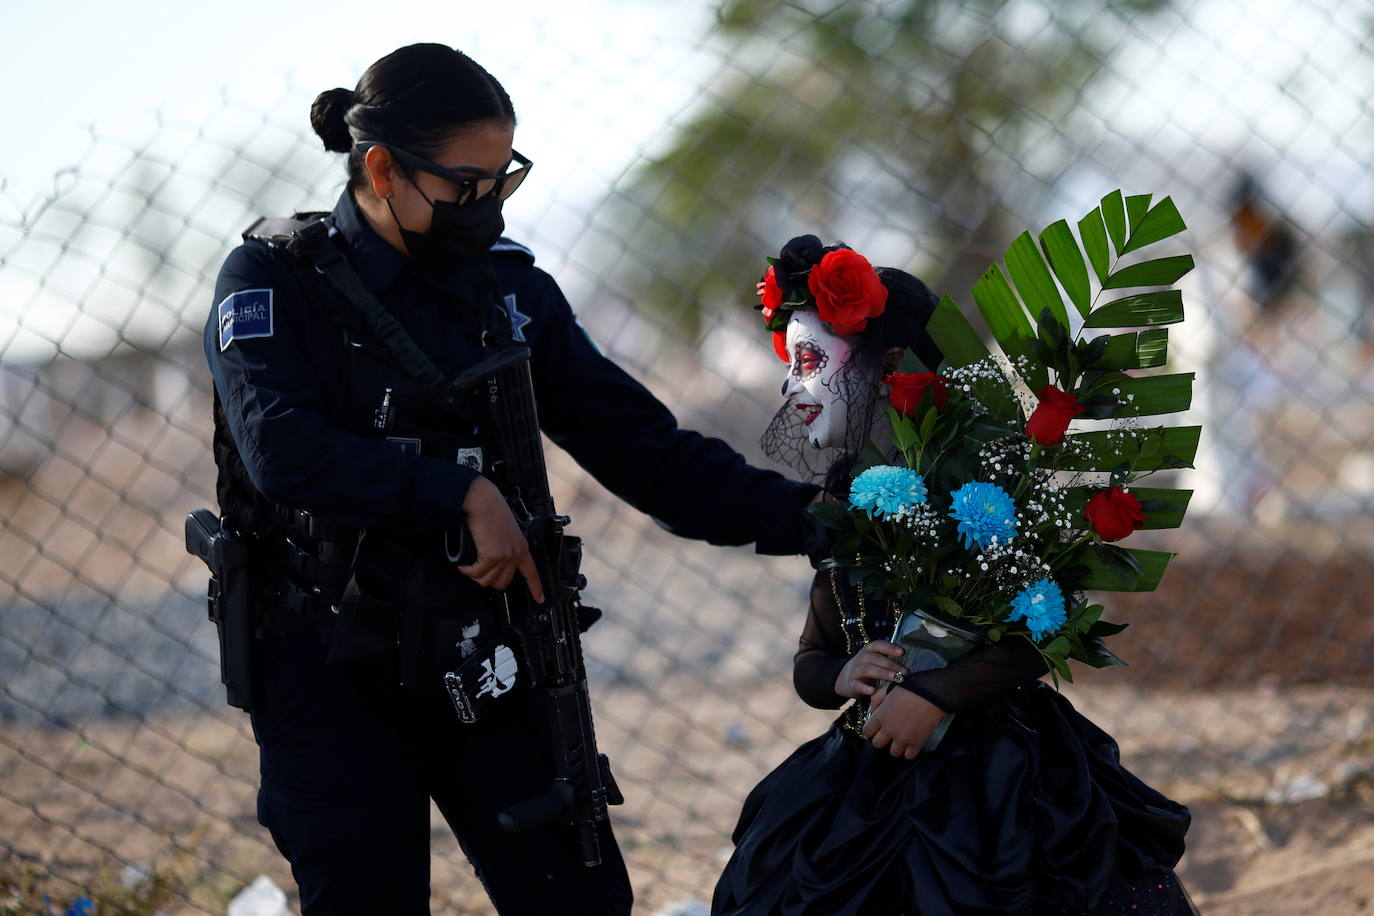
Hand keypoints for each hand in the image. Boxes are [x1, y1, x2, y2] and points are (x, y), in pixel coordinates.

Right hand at [456, 476, 544, 602]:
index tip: (540, 599)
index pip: (532, 573)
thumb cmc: (491, 510)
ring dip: (474, 576)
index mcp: (522, 547)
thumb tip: (492, 560)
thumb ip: (504, 546)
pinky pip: (476, 573)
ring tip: (468, 565)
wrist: (483, 501)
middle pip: (503, 583)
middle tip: (478, 571)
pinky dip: (467, 570)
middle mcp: (515, 553)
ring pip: (488, 581)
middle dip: (488, 580)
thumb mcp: (505, 531)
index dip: (536, 588)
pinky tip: (463, 564)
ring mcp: (504, 556)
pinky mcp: (492, 556)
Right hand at [834, 640, 905, 698]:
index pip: (877, 645)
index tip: (902, 652)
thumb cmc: (869, 669)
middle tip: (904, 672)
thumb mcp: (875, 661)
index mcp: (868, 651)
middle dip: (890, 664)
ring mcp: (854, 671)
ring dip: (882, 673)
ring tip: (895, 678)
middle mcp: (860, 659)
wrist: (845, 679)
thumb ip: (888, 659)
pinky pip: (857, 685)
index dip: (889, 647)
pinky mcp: (851, 685)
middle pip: (874, 658)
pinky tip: (873, 691)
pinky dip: (864, 688)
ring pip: (867, 669)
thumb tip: (914, 661)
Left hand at [862, 685, 945, 758]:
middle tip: (888, 734)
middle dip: (881, 739)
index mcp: (880, 716)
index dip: (870, 730)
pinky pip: (909, 755)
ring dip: (896, 746)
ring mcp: (902, 738)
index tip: (875, 728)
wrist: (929, 693)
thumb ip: (876, 701)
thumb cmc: (908, 688)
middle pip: (877, 744)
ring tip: (901, 739)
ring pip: (893, 752)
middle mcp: (889, 730)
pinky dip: (909, 751)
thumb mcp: (887, 690)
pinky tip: (911, 743)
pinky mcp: (916, 743)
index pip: (867, 731)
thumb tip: (871, 712)